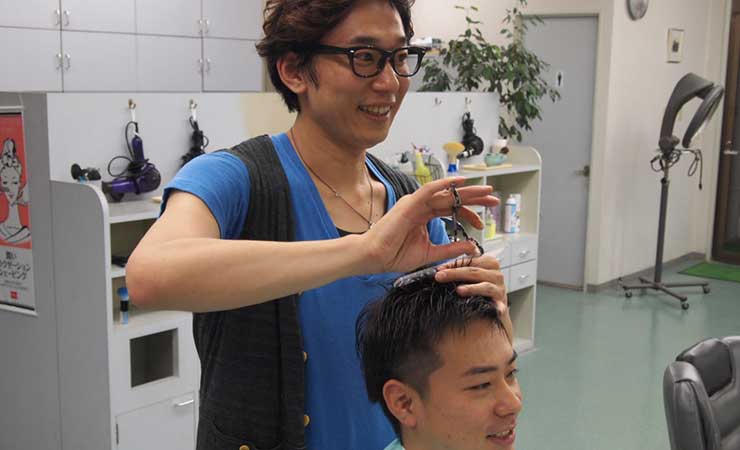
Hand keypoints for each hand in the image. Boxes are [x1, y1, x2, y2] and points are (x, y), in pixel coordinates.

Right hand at [361, 177, 498, 273]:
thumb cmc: (395, 255)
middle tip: (494, 199)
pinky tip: (459, 183)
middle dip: (474, 197)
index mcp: (425, 215)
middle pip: (452, 198)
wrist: (375, 257)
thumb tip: (472, 246)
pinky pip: (428, 191)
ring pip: (445, 192)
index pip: (452, 209)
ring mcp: (415, 203)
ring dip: (466, 190)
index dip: (469, 213)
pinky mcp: (408, 204)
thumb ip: (451, 249)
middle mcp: (422, 206)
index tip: (481, 223)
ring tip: (485, 191)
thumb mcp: (431, 253)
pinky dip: (443, 185)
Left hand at [434, 254, 513, 342]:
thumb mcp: (470, 279)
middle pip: (474, 271)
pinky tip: (488, 307)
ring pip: (485, 286)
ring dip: (471, 288)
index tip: (439, 269)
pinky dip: (494, 306)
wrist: (494, 314)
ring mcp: (499, 289)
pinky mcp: (502, 304)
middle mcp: (496, 274)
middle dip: (455, 273)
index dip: (452, 264)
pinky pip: (497, 304)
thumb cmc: (479, 293)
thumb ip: (459, 272)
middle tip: (440, 276)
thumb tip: (438, 271)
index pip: (469, 261)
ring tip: (459, 290)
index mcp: (488, 264)